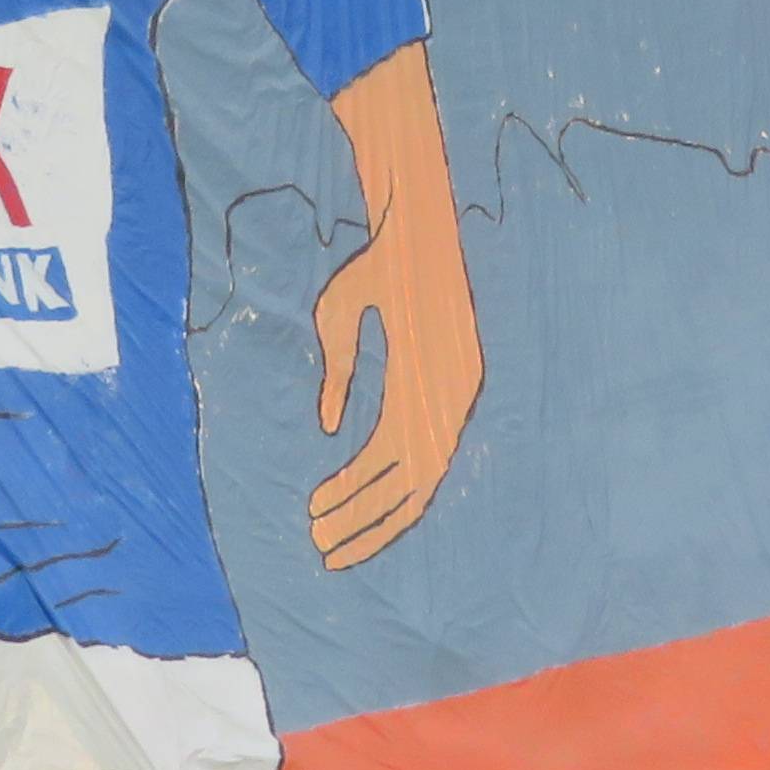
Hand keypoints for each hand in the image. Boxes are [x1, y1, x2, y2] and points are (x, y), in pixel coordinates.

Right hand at [311, 209, 484, 569]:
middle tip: (326, 550)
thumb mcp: (343, 323)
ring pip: (406, 481)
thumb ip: (341, 376)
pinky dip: (362, 482)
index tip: (337, 526)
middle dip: (369, 524)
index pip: (414, 467)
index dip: (378, 504)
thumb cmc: (376, 265)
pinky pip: (399, 452)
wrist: (406, 219)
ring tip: (319, 535)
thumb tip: (328, 427)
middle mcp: (449, 399)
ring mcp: (446, 394)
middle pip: (413, 487)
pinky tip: (328, 499)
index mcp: (438, 386)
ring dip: (360, 513)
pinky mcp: (435, 385)